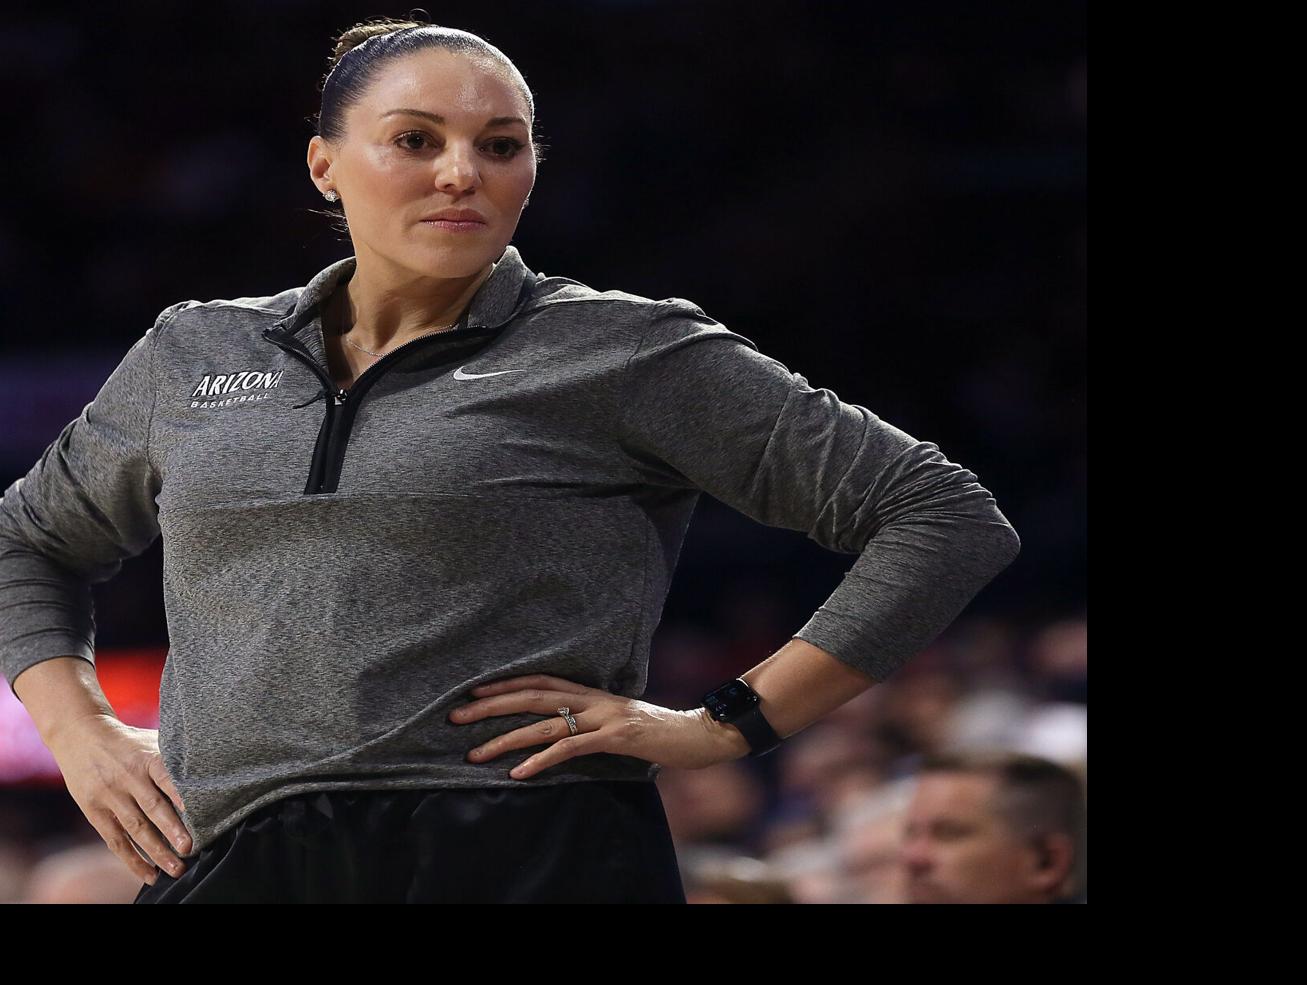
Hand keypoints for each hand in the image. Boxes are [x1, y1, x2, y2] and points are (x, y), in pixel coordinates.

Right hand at [45, 714, 191, 885]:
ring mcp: (109, 796)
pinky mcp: (94, 811)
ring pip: (135, 828)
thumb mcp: (152, 740)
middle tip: (190, 848)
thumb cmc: (129, 742)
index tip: (200, 814)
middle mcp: (128, 778)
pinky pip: (116, 840)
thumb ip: (175, 757)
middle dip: (172, 830)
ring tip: (176, 868)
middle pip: (153, 807)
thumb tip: (212, 773)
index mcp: (146, 757)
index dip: (182, 796)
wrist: (81, 735)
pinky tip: (149, 874)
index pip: (167, 778)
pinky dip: (132, 859)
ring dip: (156, 851)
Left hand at [448, 674, 740, 778]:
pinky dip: (541, 761)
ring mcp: (604, 716)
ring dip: (505, 739)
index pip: (541, 680)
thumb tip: (567, 730)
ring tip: (474, 754)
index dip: (506, 684)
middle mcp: (594, 698)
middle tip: (455, 716)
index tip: (473, 691)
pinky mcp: (615, 738)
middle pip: (532, 696)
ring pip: (544, 724)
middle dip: (490, 706)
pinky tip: (518, 774)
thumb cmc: (662, 731)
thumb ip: (594, 720)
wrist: (702, 733)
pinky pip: (570, 749)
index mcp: (593, 692)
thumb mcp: (621, 721)